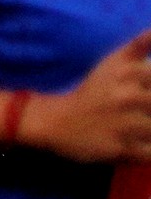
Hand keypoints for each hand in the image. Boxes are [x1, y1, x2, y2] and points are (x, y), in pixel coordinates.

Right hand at [17, 31, 150, 163]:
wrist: (56, 121)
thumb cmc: (92, 90)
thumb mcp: (112, 62)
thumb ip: (139, 45)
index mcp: (130, 74)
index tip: (144, 97)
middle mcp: (127, 97)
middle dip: (149, 109)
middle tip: (140, 110)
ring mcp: (124, 125)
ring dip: (150, 132)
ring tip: (140, 128)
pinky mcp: (120, 149)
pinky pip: (150, 153)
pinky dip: (149, 152)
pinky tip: (142, 145)